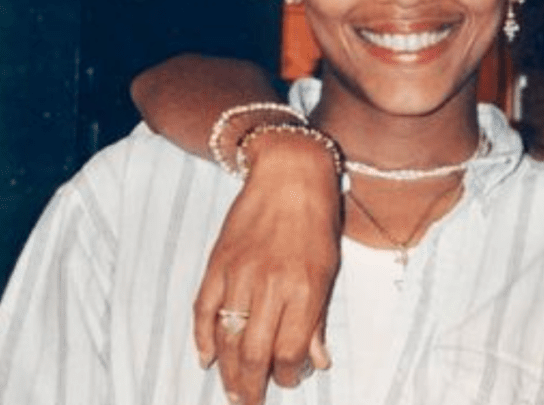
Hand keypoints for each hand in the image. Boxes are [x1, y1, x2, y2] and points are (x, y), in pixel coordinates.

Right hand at [194, 134, 342, 404]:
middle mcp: (271, 285)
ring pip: (227, 338)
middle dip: (253, 387)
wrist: (288, 173)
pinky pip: (204, 311)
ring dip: (228, 372)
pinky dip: (203, 339)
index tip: (290, 380)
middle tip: (251, 403)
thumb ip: (320, 318)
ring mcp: (239, 274)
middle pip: (254, 353)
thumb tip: (318, 362)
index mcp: (305, 288)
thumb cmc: (317, 220)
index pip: (291, 350)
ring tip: (233, 392)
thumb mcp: (329, 267)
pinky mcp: (217, 263)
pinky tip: (207, 359)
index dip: (289, 374)